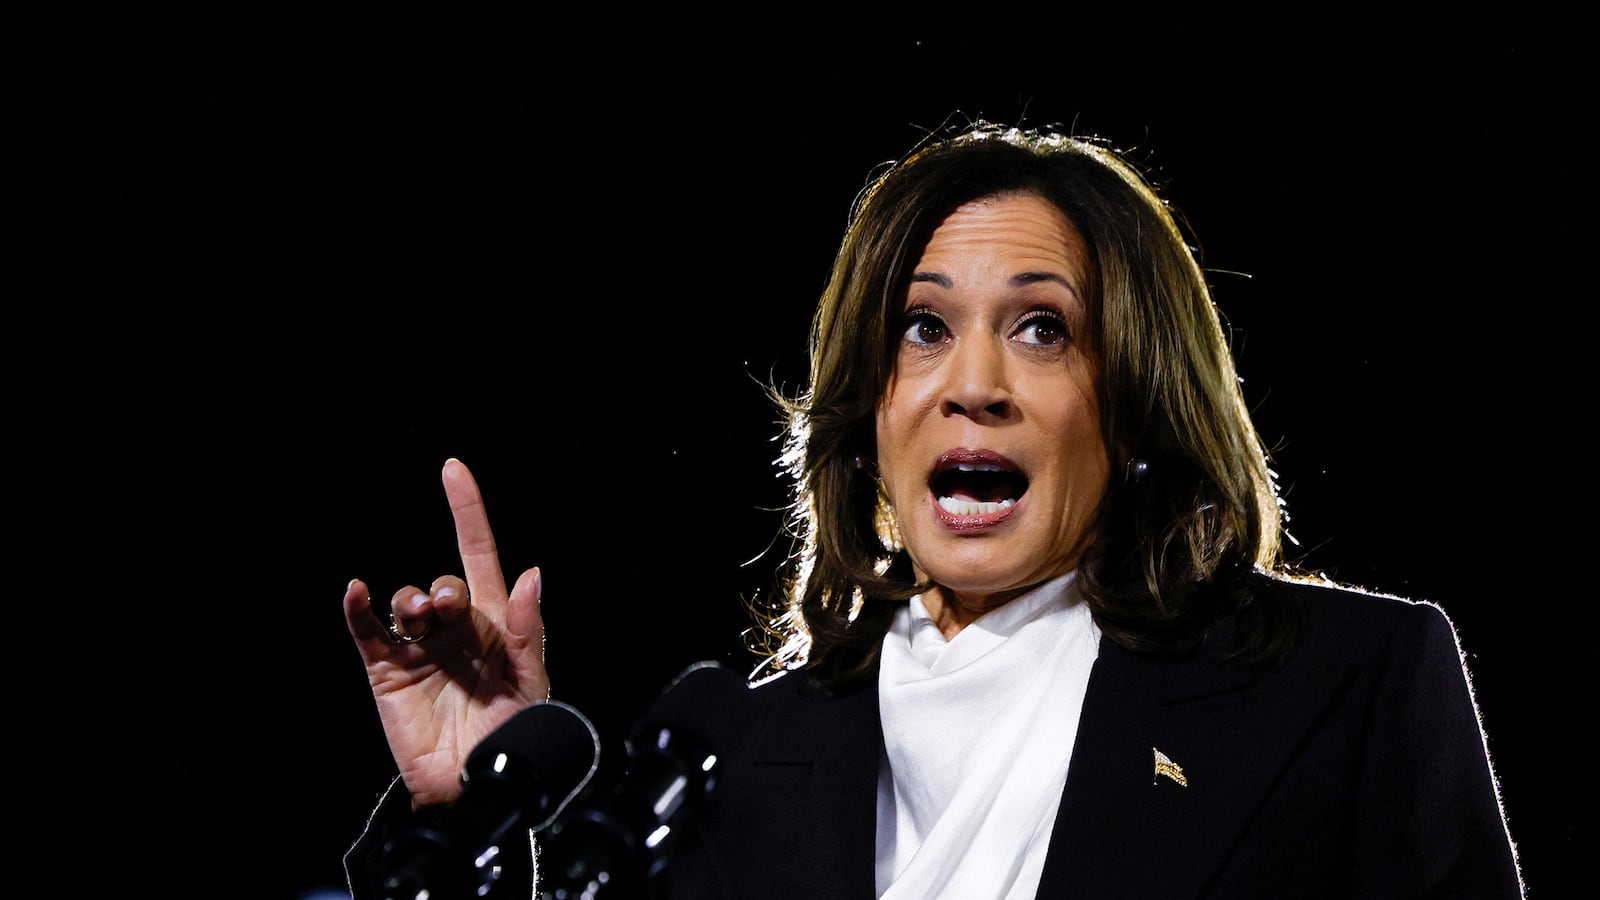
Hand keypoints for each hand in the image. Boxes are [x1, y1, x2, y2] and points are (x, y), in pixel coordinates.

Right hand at [342, 457, 550, 807]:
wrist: (477, 785)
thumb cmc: (515, 734)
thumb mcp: (530, 681)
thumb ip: (528, 628)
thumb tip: (532, 572)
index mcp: (494, 622)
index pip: (479, 554)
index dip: (467, 511)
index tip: (453, 469)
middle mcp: (455, 629)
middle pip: (443, 582)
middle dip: (444, 587)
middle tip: (447, 607)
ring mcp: (419, 648)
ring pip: (405, 601)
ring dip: (410, 598)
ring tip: (419, 617)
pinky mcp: (387, 672)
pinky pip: (366, 630)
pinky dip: (358, 608)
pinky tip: (356, 591)